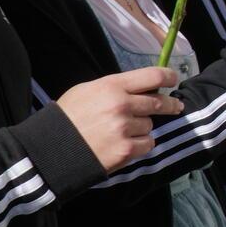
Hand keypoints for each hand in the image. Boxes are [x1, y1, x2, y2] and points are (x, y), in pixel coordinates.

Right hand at [59, 66, 183, 172]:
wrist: (50, 149)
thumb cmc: (67, 117)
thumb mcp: (86, 91)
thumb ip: (115, 87)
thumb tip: (142, 87)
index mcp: (111, 86)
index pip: (152, 76)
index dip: (168, 77)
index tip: (173, 80)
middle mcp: (121, 105)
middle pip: (159, 102)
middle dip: (170, 105)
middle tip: (175, 106)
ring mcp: (124, 128)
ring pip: (150, 125)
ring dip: (143, 128)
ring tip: (122, 131)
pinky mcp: (126, 150)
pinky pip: (148, 144)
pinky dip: (141, 145)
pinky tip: (124, 144)